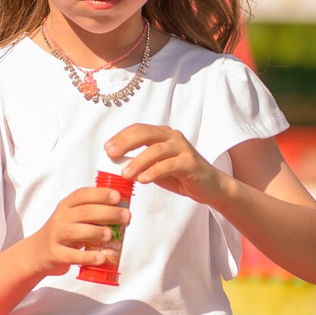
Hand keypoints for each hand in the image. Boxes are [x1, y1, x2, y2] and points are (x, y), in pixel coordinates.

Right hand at [30, 184, 128, 274]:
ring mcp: (56, 236)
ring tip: (110, 235)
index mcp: (66, 206)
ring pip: (76, 231)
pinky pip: (72, 255)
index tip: (117, 197)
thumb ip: (93, 214)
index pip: (83, 195)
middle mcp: (61, 218)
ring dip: (95, 231)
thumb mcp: (73, 218)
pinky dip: (87, 257)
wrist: (37, 253)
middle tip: (126, 216)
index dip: (100, 194)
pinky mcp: (56, 254)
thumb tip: (123, 214)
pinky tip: (101, 258)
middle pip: (84, 212)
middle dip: (107, 212)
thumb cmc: (63, 234)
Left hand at [106, 123, 224, 204]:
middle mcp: (172, 137)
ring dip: (138, 162)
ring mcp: (182, 148)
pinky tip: (142, 180)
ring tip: (124, 174)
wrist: (209, 186)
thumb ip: (139, 163)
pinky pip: (169, 164)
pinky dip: (154, 171)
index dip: (121, 136)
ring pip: (156, 150)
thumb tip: (114, 165)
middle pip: (145, 133)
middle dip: (125, 143)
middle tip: (111, 155)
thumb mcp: (155, 168)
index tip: (106, 149)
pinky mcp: (190, 163)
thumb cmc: (179, 175)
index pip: (138, 129)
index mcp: (162, 135)